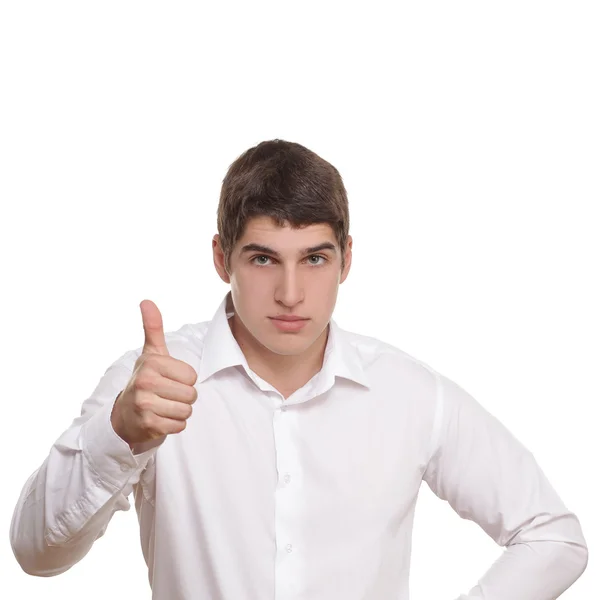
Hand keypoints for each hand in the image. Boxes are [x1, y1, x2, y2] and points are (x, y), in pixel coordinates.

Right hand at [110, 300, 197, 447]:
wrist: (124, 414)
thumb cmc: (145, 379)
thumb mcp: (150, 353)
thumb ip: (153, 327)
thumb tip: (146, 301)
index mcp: (151, 363)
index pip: (191, 376)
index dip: (185, 379)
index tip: (169, 379)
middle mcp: (145, 382)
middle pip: (191, 394)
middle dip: (184, 397)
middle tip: (167, 394)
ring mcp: (145, 405)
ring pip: (186, 411)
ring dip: (180, 411)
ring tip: (164, 406)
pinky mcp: (148, 425)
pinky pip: (180, 426)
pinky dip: (174, 424)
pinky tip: (161, 418)